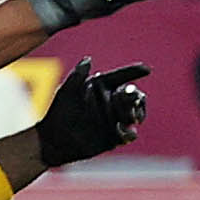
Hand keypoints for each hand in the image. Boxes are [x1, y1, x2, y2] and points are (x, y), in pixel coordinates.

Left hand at [36, 58, 150, 164]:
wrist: (54, 139)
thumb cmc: (58, 112)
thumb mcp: (66, 91)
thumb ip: (77, 75)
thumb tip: (88, 60)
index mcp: (102, 88)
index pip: (122, 77)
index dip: (134, 72)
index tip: (145, 70)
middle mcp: (112, 102)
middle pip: (134, 96)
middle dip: (135, 95)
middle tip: (131, 95)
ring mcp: (115, 120)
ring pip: (136, 114)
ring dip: (134, 112)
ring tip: (127, 114)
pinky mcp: (116, 137)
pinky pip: (130, 134)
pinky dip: (128, 131)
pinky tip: (119, 128)